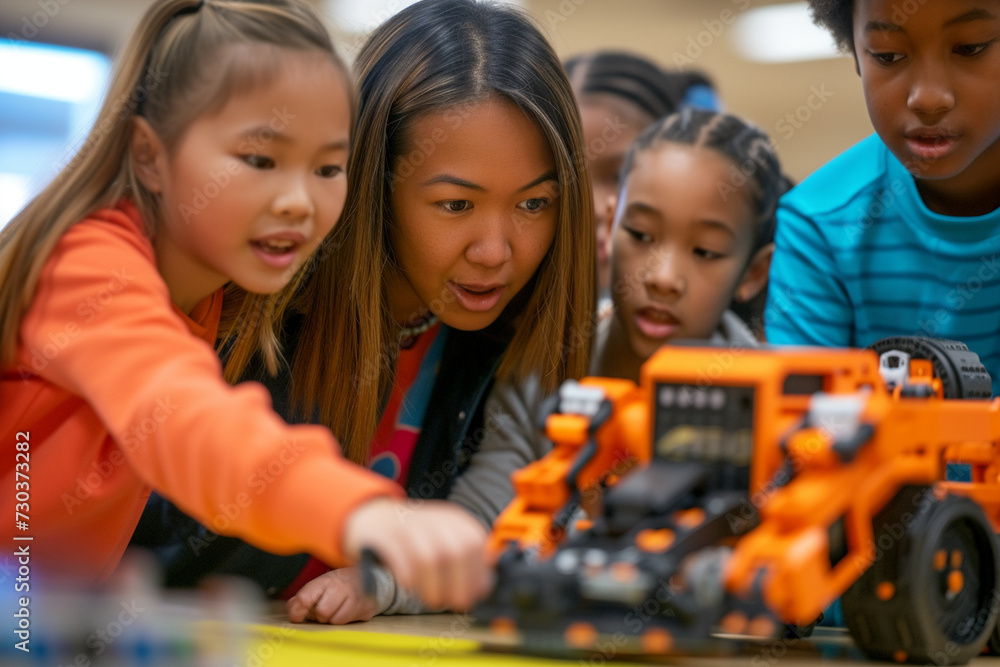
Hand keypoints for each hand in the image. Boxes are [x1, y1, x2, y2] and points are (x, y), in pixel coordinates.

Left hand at [286, 567, 376, 624]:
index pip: (305, 598)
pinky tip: (347, 611)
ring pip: (335, 621)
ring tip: (337, 609)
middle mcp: (343, 587)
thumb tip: (294, 614)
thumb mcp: (320, 585)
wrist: (371, 578)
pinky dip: (344, 621)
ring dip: (333, 619)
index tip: (298, 616)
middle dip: (320, 615)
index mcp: (327, 580)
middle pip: (322, 613)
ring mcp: (357, 599)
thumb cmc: (339, 584)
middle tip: (325, 607)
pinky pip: (348, 624)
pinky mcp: (366, 610)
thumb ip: (303, 598)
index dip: (298, 610)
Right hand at [342, 498, 489, 610]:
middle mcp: (433, 518)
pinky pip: (400, 560)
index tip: (472, 594)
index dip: (476, 573)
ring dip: (432, 587)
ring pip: (429, 558)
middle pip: (455, 551)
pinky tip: (408, 584)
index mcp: (452, 519)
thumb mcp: (443, 540)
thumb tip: (483, 587)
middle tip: (452, 602)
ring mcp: (408, 524)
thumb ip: (465, 560)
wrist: (373, 517)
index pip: (475, 542)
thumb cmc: (413, 538)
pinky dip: (408, 579)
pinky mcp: (384, 535)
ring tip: (430, 598)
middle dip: (458, 584)